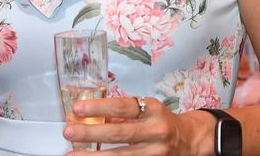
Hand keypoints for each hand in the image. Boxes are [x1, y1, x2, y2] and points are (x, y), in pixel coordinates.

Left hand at [64, 96, 214, 154]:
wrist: (190, 141)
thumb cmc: (162, 121)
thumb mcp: (146, 109)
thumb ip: (122, 112)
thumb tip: (91, 114)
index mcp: (152, 111)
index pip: (122, 107)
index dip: (99, 107)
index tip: (78, 109)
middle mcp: (156, 132)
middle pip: (119, 134)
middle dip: (91, 134)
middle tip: (69, 132)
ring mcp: (156, 154)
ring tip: (74, 154)